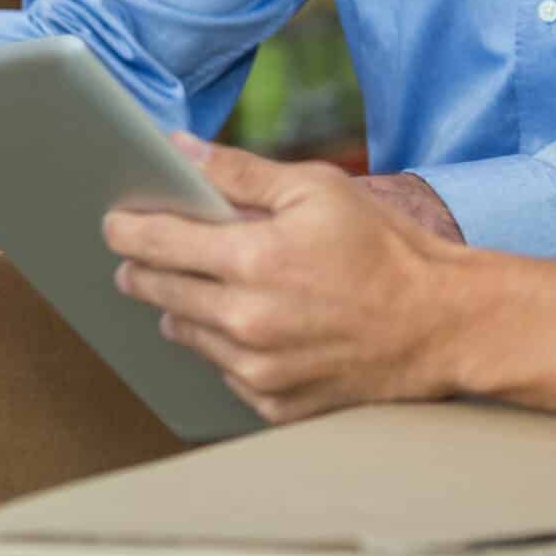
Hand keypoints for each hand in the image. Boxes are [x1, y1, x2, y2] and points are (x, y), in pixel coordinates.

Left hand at [107, 135, 458, 424]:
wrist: (441, 324)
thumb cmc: (385, 248)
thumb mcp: (319, 189)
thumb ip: (242, 171)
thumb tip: (181, 150)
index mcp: (250, 260)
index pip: (153, 242)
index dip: (125, 228)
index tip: (115, 222)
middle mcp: (244, 321)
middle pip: (156, 292)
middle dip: (142, 268)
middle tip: (142, 256)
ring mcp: (256, 370)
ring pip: (184, 334)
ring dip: (184, 308)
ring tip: (211, 287)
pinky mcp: (273, 404)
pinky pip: (224, 372)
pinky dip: (228, 348)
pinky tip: (255, 326)